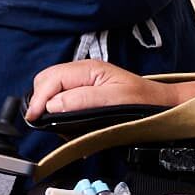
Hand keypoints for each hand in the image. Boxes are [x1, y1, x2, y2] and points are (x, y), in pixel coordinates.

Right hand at [25, 60, 177, 119]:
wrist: (160, 104)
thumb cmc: (143, 101)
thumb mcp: (115, 100)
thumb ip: (83, 100)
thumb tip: (53, 105)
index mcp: (89, 69)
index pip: (52, 78)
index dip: (39, 98)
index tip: (34, 117)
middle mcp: (83, 72)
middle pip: (47, 80)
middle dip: (40, 100)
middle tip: (44, 122)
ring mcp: (83, 81)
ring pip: (51, 89)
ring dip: (48, 107)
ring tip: (57, 125)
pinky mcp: (85, 93)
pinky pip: (62, 98)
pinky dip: (58, 112)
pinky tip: (67, 125)